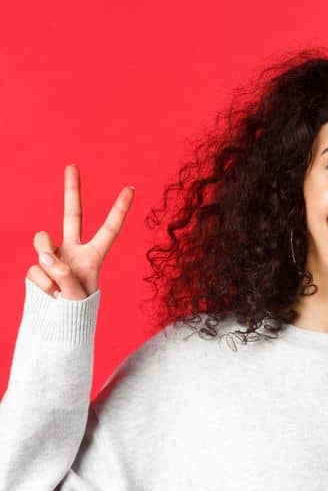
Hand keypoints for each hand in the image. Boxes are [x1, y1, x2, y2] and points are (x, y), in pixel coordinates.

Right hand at [26, 164, 132, 300]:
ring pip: (42, 242)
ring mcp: (53, 257)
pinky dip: (41, 284)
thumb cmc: (76, 312)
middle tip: (72, 165)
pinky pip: (33, 268)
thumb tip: (45, 257)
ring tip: (56, 285)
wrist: (57, 325)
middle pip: (71, 215)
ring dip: (46, 260)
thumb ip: (62, 275)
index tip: (131, 188)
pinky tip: (49, 294)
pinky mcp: (36, 266)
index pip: (109, 230)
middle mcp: (73, 251)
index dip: (119, 210)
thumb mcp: (77, 296)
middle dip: (71, 190)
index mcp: (93, 257)